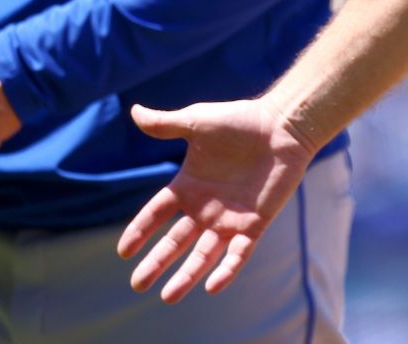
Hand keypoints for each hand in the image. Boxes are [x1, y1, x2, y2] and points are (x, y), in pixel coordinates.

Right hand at [117, 100, 317, 302]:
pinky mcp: (254, 224)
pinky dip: (227, 270)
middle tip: (138, 284)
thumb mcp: (197, 122)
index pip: (157, 213)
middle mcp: (205, 207)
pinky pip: (238, 253)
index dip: (140, 231)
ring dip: (186, 276)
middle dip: (156, 263)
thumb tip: (134, 112)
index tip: (124, 251)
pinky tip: (213, 286)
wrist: (283, 126)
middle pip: (175, 241)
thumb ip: (166, 124)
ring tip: (167, 296)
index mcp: (189, 185)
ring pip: (203, 254)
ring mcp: (229, 218)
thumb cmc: (241, 121)